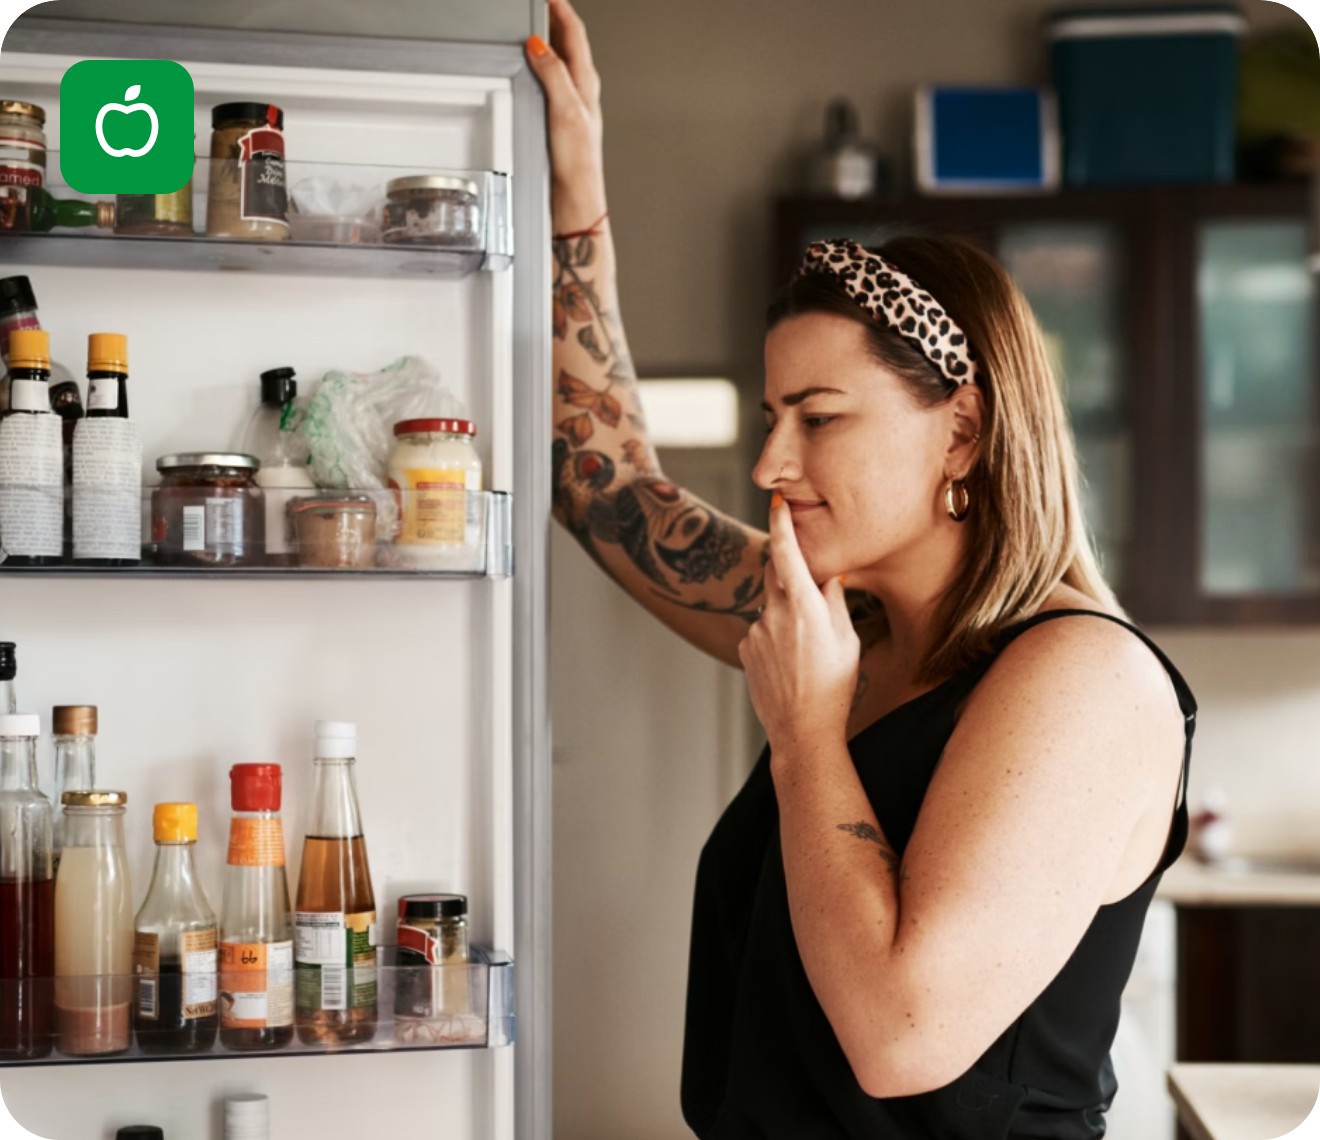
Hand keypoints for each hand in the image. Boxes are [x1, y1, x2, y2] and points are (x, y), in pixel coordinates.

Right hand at [525, 0, 607, 232]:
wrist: (574, 199)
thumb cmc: (577, 164)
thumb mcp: (565, 111)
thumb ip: (554, 75)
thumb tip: (539, 45)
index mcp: (586, 83)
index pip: (574, 33)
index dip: (560, 9)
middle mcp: (580, 91)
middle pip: (566, 43)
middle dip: (551, 19)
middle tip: (536, 5)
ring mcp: (570, 105)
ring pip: (558, 62)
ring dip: (545, 41)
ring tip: (530, 26)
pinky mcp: (558, 120)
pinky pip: (548, 83)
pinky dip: (538, 68)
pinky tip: (528, 72)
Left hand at [739, 498, 858, 756]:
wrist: (802, 731)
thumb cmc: (835, 686)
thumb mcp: (847, 640)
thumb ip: (834, 601)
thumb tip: (829, 574)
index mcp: (804, 607)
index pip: (787, 553)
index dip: (781, 523)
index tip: (777, 501)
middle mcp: (774, 614)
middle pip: (776, 575)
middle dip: (790, 575)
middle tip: (810, 598)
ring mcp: (755, 632)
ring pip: (772, 607)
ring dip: (787, 616)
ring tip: (806, 653)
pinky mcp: (746, 649)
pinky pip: (762, 630)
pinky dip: (775, 637)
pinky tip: (790, 664)